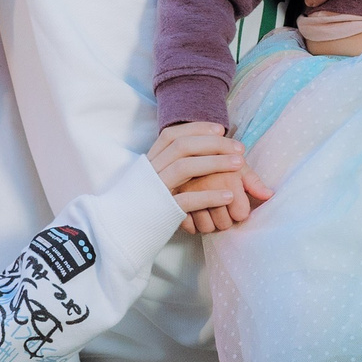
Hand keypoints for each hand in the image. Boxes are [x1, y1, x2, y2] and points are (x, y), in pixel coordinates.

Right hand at [154, 121, 270, 234]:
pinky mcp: (161, 210)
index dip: (197, 129)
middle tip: (239, 149)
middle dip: (213, 144)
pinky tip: (229, 196)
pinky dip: (209, 196)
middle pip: (181, 146)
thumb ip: (194, 172)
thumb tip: (220, 163)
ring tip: (239, 164)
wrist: (122, 232)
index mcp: (151, 160)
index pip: (173, 135)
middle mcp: (151, 170)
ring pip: (183, 167)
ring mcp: (154, 189)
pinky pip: (186, 199)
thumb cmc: (154, 204)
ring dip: (214, 163)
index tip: (221, 129)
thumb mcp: (169, 184)